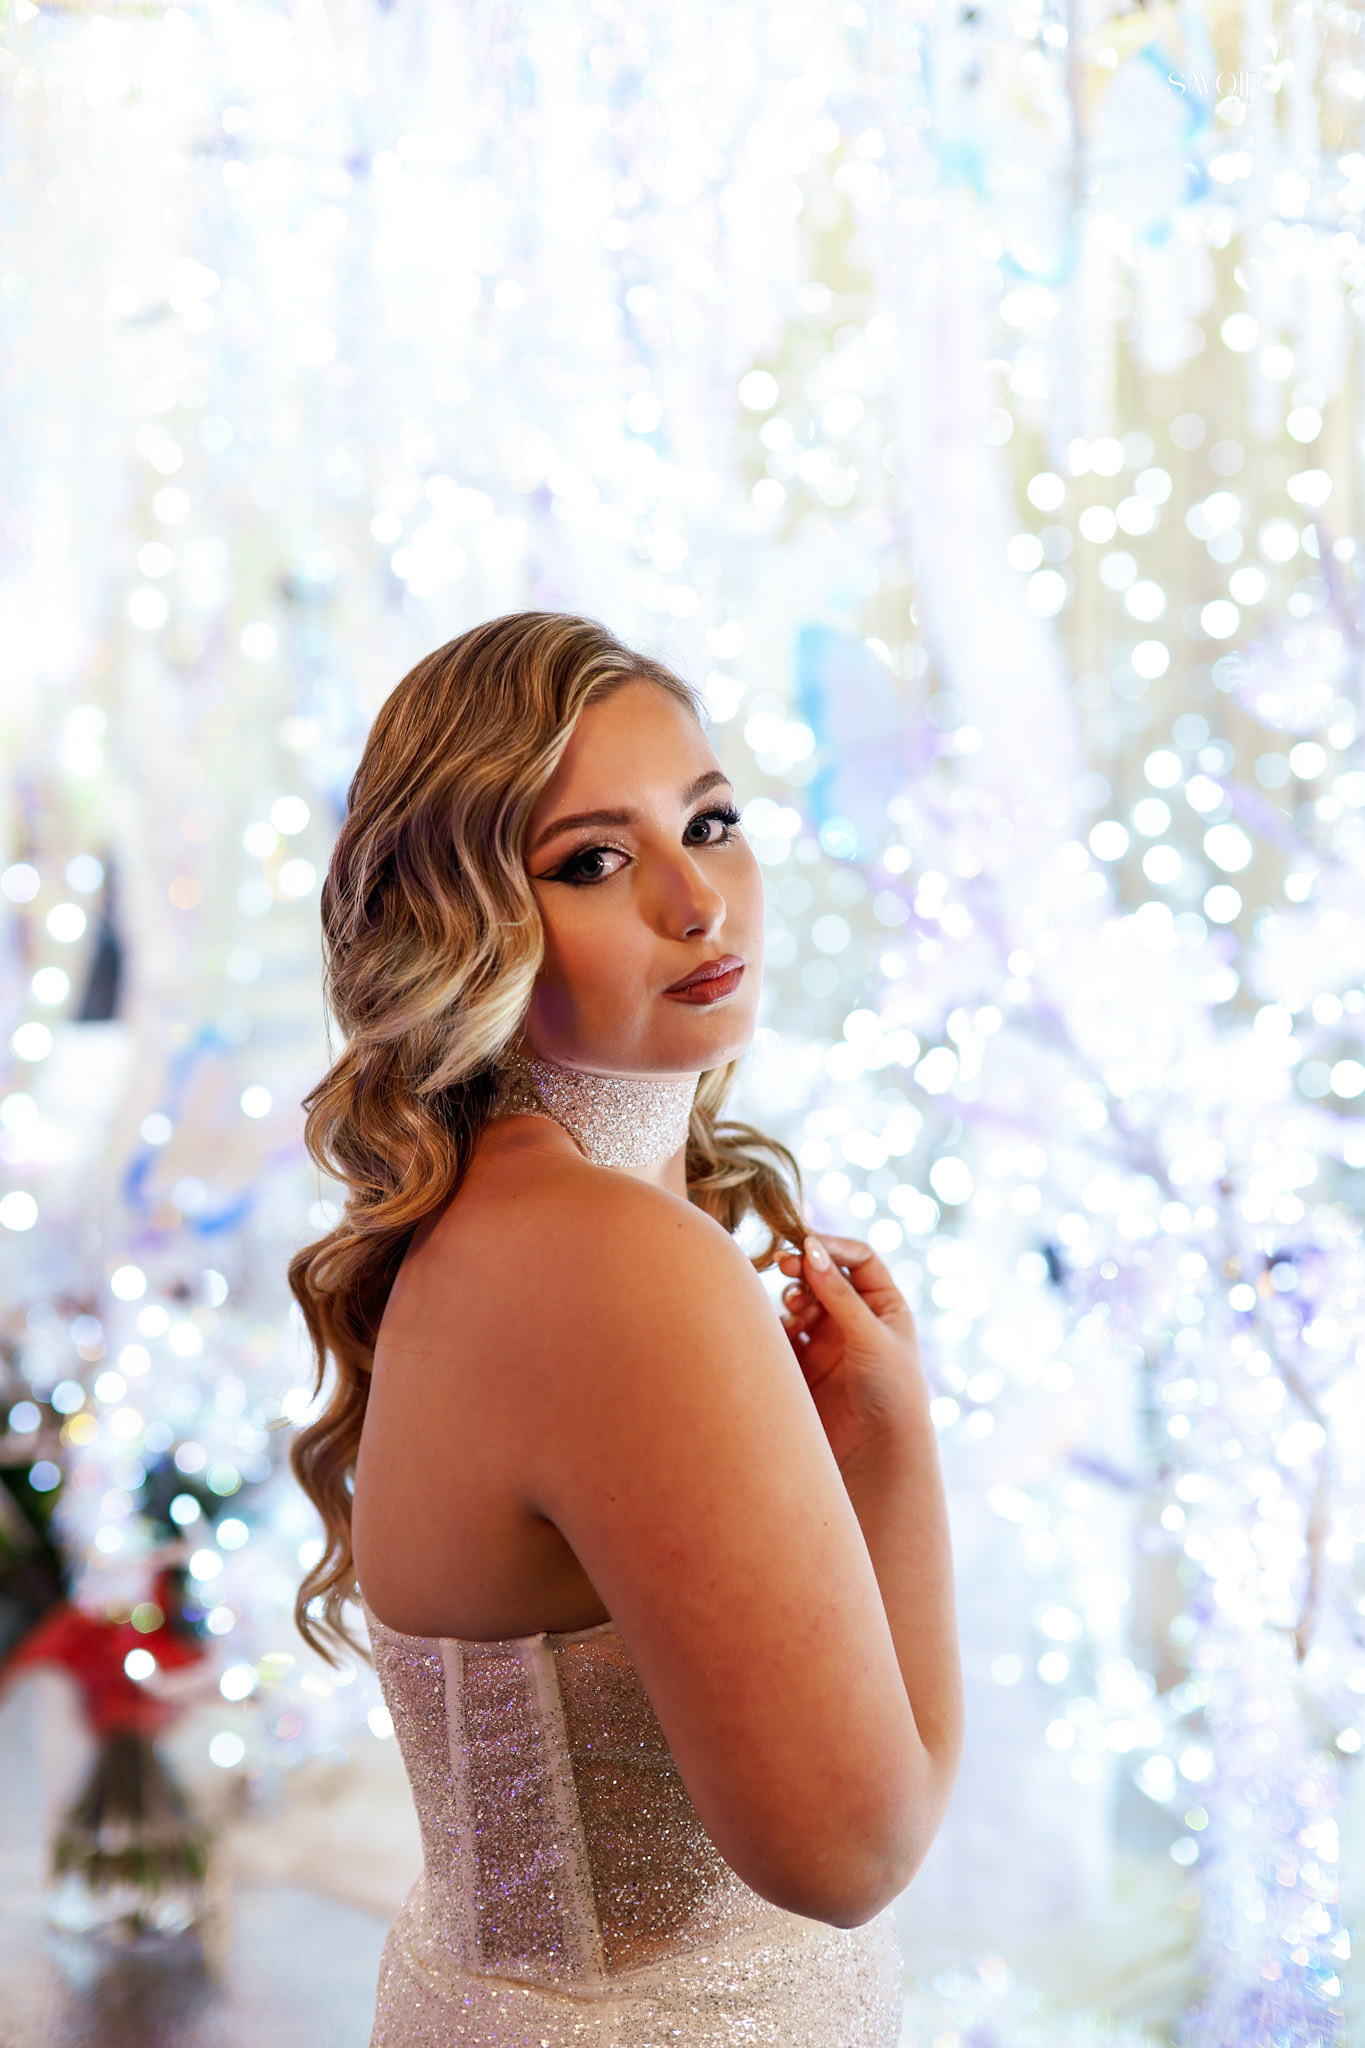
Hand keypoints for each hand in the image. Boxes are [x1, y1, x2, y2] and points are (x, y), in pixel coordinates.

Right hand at [778, 1234, 925, 1473]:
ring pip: (801, 1302)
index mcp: (883, 1304)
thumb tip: (809, 1249)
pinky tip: (783, 1333)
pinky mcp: (805, 1363)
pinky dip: (779, 1327)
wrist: (878, 1449)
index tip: (806, 1246)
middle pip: (824, 1275)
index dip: (832, 1247)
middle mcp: (855, 1317)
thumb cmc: (891, 1388)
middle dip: (804, 1269)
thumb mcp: (870, 1335)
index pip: (858, 1259)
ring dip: (793, 1299)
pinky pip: (785, 1334)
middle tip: (784, 1267)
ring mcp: (828, 1339)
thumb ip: (838, 1294)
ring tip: (794, 1312)